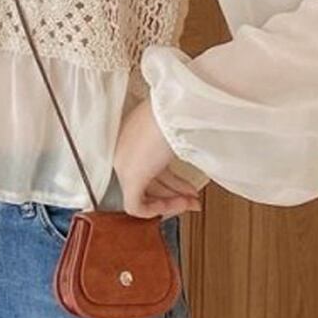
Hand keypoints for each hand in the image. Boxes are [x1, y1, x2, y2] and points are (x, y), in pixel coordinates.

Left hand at [113, 98, 202, 219]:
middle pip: (147, 180)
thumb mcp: (176, 128)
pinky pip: (137, 206)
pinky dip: (160, 209)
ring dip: (172, 200)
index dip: (170, 179)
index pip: (147, 164)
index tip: (187, 185)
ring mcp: (123, 163)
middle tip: (194, 198)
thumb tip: (191, 152)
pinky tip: (179, 205)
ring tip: (193, 202)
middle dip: (175, 192)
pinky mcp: (129, 177)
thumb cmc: (179, 112)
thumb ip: (175, 143)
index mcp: (132, 132)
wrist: (176, 108)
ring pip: (142, 193)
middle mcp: (123, 148)